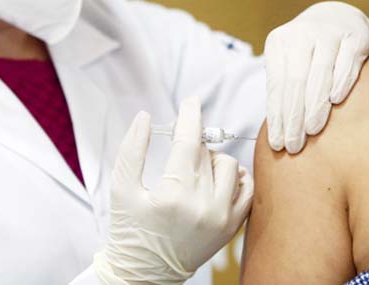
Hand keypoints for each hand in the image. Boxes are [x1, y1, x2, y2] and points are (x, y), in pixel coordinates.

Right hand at [93, 98, 253, 284]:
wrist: (145, 274)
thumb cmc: (129, 230)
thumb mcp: (121, 189)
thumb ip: (132, 149)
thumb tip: (145, 117)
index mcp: (172, 195)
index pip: (187, 142)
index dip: (190, 117)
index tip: (190, 102)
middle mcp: (201, 206)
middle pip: (207, 152)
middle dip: (193, 140)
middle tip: (181, 143)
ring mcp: (221, 218)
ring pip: (229, 165)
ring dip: (212, 159)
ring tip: (193, 169)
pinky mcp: (232, 227)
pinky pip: (247, 188)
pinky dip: (236, 176)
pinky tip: (218, 178)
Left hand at [265, 1, 368, 153]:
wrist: (339, 17)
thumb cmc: (309, 52)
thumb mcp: (290, 62)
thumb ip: (284, 89)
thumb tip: (278, 132)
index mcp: (279, 42)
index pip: (276, 85)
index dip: (276, 116)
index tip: (277, 144)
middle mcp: (301, 33)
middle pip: (295, 80)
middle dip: (293, 116)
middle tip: (294, 145)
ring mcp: (329, 32)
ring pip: (319, 72)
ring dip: (315, 104)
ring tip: (312, 131)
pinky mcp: (355, 35)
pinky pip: (346, 62)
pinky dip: (340, 82)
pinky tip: (336, 102)